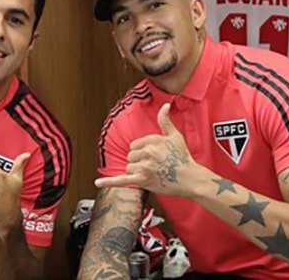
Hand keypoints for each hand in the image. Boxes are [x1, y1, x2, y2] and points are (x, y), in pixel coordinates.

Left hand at [94, 103, 210, 197]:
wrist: (190, 179)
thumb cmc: (183, 157)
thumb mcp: (175, 136)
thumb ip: (165, 121)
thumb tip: (165, 105)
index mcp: (152, 140)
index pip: (134, 145)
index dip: (142, 152)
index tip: (154, 156)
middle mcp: (147, 152)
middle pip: (130, 156)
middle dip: (138, 161)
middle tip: (154, 166)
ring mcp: (144, 167)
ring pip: (128, 168)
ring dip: (136, 172)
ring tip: (153, 174)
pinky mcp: (143, 180)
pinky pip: (122, 180)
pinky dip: (109, 182)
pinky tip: (98, 183)